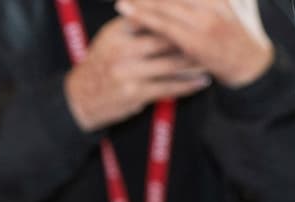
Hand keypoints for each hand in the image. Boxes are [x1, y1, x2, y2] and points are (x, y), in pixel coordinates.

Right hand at [64, 17, 211, 131]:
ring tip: (213, 58)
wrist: (80, 98)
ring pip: (170, 64)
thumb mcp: (109, 39)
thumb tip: (160, 9)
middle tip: (213, 34)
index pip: (149, 16)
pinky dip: (188, 85)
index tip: (197, 12)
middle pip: (164, 39)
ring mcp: (129, 72)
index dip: (175, 14)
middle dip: (190, 37)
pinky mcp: (135, 94)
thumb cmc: (102, 66)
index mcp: (117, 32)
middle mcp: (122, 50)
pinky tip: (203, 81)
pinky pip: (168, 88)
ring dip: (195, 62)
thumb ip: (133, 25)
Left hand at [115, 0, 273, 87]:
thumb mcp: (234, 6)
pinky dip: (144, 18)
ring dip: (140, 2)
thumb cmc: (241, 37)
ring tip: (122, 0)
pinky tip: (129, 13)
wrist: (253, 66)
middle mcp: (210, 5)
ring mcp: (203, 23)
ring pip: (163, 6)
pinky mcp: (195, 42)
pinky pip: (164, 27)